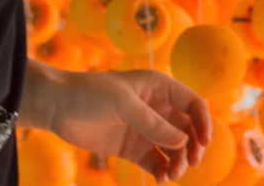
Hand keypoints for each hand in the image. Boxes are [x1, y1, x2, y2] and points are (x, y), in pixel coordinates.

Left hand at [21, 63, 210, 182]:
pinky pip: (156, 161)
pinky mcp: (132, 147)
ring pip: (173, 148)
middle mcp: (156, 107)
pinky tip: (161, 180)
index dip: (202, 121)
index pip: (191, 103)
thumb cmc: (91, 93)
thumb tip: (183, 142)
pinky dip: (163, 171)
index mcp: (157, 86)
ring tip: (171, 175)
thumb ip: (153, 123)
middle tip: (189, 164)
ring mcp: (144, 128)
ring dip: (178, 162)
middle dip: (192, 146)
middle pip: (186, 129)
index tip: (204, 143)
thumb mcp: (123, 104)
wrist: (59, 106)